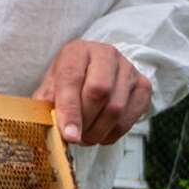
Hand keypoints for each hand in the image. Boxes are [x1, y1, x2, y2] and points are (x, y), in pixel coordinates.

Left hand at [33, 40, 151, 145]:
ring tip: (85, 137)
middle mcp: (106, 54)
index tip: (68, 135)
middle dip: (85, 121)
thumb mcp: (52, 85)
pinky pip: (130, 118)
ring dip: (98, 131)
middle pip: (99, 92)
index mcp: (78, 51)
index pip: (72, 79)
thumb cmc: (70, 80)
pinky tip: (101, 133)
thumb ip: (46, 102)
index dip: (69, 110)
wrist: (97, 71)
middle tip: (75, 137)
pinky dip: (112, 133)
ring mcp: (128, 69)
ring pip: (116, 108)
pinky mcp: (143, 86)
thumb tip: (45, 124)